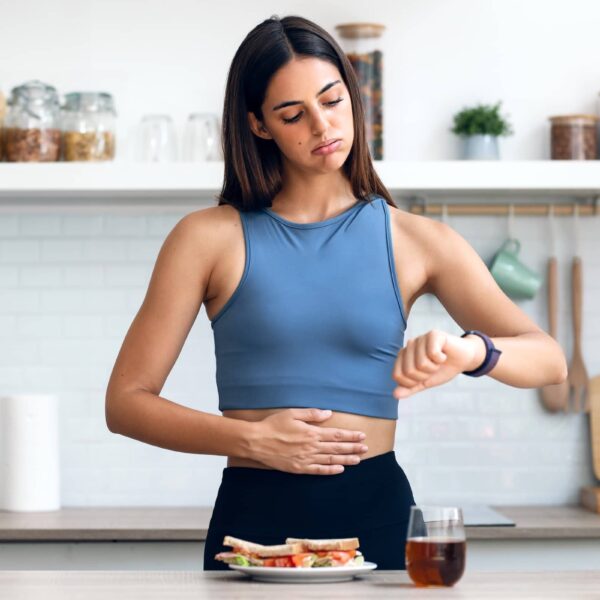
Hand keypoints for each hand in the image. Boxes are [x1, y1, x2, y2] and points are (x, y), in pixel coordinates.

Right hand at [249, 408, 368, 474]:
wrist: (256, 441)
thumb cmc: (273, 425)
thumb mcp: (293, 413)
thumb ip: (312, 414)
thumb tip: (328, 413)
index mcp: (311, 432)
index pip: (336, 435)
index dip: (350, 436)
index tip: (362, 436)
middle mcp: (311, 447)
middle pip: (337, 448)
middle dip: (353, 448)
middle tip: (366, 448)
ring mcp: (305, 459)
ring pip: (330, 460)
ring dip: (346, 460)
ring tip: (358, 460)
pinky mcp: (299, 468)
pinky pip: (318, 470)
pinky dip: (330, 471)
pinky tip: (340, 470)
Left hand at [392, 329, 484, 398]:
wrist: (463, 359)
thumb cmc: (442, 369)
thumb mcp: (425, 382)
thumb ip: (410, 388)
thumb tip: (395, 395)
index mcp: (403, 356)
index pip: (397, 376)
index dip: (412, 383)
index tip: (424, 376)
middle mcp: (409, 345)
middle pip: (409, 371)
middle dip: (425, 376)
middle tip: (433, 368)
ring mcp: (420, 339)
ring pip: (421, 364)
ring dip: (434, 368)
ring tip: (438, 361)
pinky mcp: (433, 334)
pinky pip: (432, 354)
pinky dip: (441, 359)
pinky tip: (444, 354)